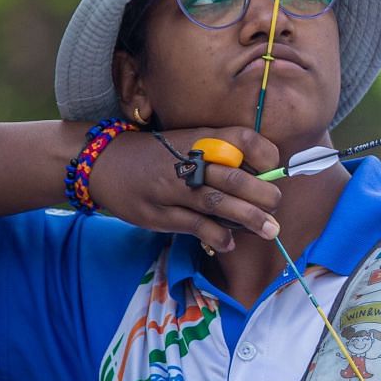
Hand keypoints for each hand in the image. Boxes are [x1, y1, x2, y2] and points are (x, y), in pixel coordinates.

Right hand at [86, 126, 282, 252]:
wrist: (105, 163)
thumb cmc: (157, 154)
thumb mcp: (187, 141)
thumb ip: (219, 154)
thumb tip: (261, 176)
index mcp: (199, 138)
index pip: (241, 138)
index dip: (265, 153)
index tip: (274, 167)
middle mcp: (187, 162)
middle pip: (234, 178)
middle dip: (263, 195)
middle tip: (276, 205)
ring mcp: (172, 189)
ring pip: (218, 203)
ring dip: (249, 219)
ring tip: (269, 229)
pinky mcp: (158, 214)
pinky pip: (195, 226)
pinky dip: (218, 236)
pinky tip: (230, 242)